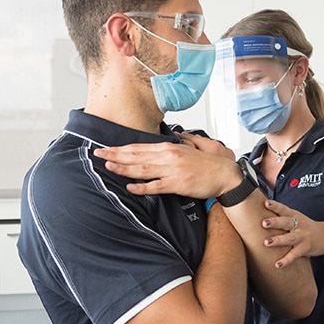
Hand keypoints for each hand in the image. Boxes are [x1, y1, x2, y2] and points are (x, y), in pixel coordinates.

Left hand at [94, 133, 239, 197]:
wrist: (225, 175)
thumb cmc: (209, 163)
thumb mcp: (193, 147)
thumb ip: (180, 142)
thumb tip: (174, 136)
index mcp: (170, 147)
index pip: (140, 147)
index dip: (121, 148)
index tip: (106, 148)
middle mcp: (169, 156)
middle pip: (136, 155)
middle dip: (115, 154)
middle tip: (98, 154)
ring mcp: (172, 170)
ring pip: (142, 169)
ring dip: (123, 168)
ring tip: (108, 166)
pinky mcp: (178, 184)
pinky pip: (155, 186)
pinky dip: (141, 187)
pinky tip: (129, 187)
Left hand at [260, 198, 323, 268]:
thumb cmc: (307, 227)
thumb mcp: (298, 218)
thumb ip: (283, 217)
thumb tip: (262, 213)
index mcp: (295, 216)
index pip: (284, 209)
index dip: (275, 206)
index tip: (266, 203)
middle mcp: (299, 225)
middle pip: (286, 222)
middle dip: (275, 222)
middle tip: (263, 223)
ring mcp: (302, 237)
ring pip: (289, 238)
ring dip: (278, 240)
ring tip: (266, 243)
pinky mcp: (305, 249)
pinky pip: (294, 255)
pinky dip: (286, 260)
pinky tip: (277, 265)